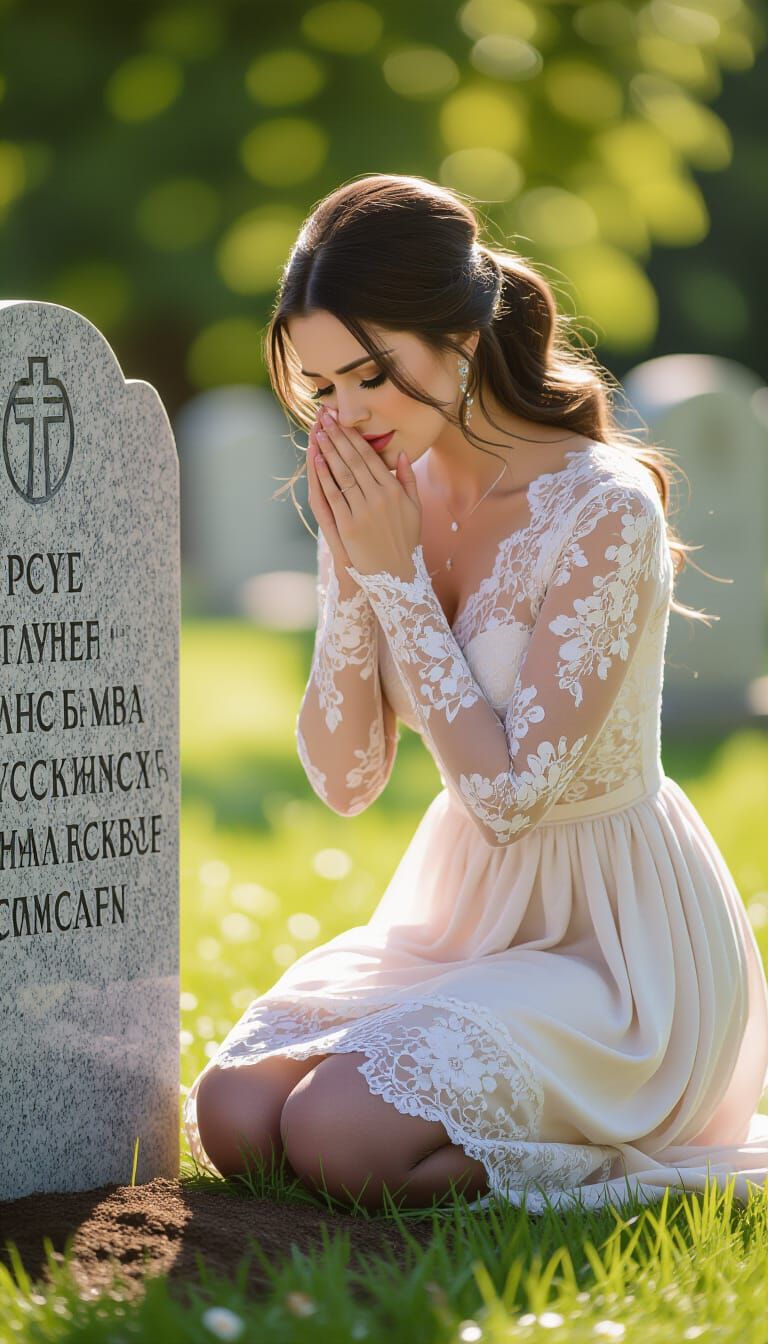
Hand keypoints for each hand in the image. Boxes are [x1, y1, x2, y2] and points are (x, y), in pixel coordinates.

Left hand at [314, 407, 421, 580]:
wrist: (394, 574)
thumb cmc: (405, 540)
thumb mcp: (414, 508)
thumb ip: (408, 479)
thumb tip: (402, 454)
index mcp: (394, 491)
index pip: (370, 457)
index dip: (354, 437)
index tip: (342, 421)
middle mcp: (379, 498)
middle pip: (354, 461)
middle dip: (338, 437)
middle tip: (325, 418)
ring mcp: (363, 511)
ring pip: (342, 474)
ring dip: (329, 451)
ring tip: (318, 432)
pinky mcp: (349, 525)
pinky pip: (334, 495)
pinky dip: (324, 476)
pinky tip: (316, 460)